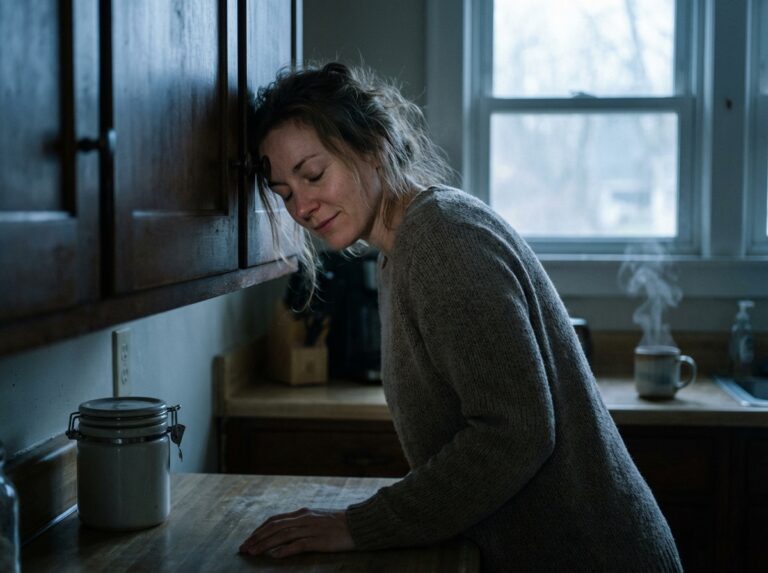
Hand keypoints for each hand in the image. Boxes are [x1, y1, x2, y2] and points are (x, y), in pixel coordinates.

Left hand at [239, 507, 353, 557]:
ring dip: (265, 544)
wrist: (360, 524)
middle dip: (257, 538)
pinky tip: (275, 555)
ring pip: (282, 535)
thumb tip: (284, 533)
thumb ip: (302, 523)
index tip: (248, 540)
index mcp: (303, 513)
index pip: (275, 520)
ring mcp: (311, 528)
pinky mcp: (320, 540)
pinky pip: (299, 544)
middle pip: (274, 527)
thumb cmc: (340, 524)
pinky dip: (285, 549)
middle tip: (243, 549)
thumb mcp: (318, 519)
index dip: (259, 530)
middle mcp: (304, 518)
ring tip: (253, 552)